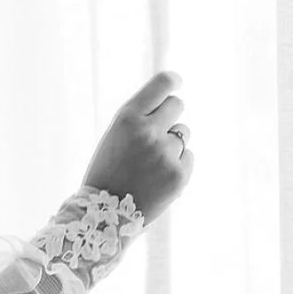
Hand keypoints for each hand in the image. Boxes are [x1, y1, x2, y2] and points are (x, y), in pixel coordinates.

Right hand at [81, 71, 193, 223]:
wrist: (104, 213)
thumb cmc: (107, 170)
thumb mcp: (115, 135)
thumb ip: (140, 117)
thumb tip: (174, 103)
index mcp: (127, 117)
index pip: (162, 84)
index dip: (172, 80)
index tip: (176, 81)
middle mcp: (148, 131)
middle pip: (177, 105)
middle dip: (169, 114)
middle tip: (156, 131)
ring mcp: (166, 153)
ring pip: (183, 133)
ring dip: (172, 142)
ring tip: (150, 162)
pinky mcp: (179, 174)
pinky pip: (188, 157)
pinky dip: (177, 164)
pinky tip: (157, 177)